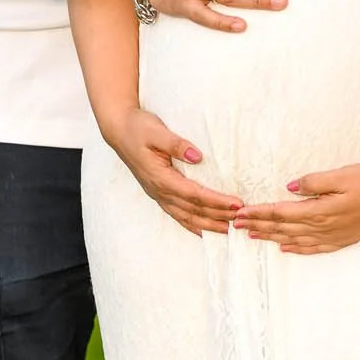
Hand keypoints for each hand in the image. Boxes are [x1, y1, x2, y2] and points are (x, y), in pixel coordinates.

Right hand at [105, 106, 242, 234]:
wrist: (119, 131)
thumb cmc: (138, 128)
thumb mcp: (156, 131)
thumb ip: (175, 144)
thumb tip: (196, 156)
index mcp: (160, 177)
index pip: (194, 194)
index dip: (216, 201)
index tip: (236, 203)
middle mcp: (159, 190)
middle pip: (193, 210)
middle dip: (217, 215)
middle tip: (241, 219)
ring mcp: (158, 194)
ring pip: (185, 217)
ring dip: (207, 225)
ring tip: (228, 230)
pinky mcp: (159, 193)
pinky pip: (177, 215)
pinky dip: (192, 225)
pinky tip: (204, 230)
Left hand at [234, 165, 359, 254]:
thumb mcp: (342, 175)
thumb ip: (314, 182)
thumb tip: (289, 187)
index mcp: (319, 210)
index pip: (280, 213)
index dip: (258, 213)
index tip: (239, 213)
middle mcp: (322, 227)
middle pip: (283, 228)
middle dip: (258, 226)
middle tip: (234, 225)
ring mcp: (332, 236)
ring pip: (294, 239)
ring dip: (271, 237)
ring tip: (252, 236)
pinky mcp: (341, 240)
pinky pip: (312, 248)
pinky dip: (296, 249)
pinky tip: (285, 248)